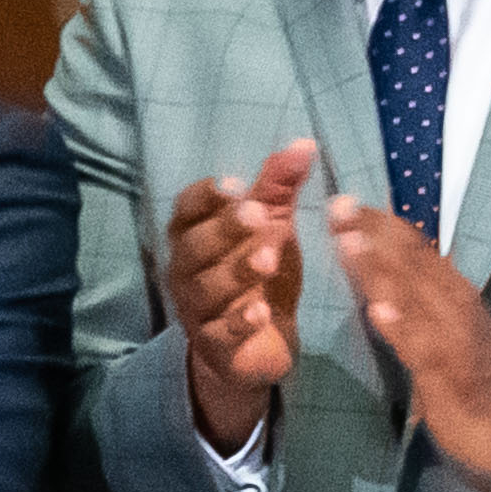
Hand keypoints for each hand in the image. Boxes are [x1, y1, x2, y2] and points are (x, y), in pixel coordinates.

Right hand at [166, 137, 317, 448]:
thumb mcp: (271, 229)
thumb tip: (304, 144)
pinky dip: (238, 322)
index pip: (186, 211)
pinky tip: (260, 312)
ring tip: (269, 259)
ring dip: (237, 272)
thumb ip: (280, 189)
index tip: (235, 183)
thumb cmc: (259, 278)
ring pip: (207, 288)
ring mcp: (198, 310)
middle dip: (226, 229)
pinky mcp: (216, 346)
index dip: (205, 197)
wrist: (258, 347)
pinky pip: (220, 333)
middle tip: (260, 214)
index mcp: (196, 236)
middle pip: (195, 246)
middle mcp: (188, 272)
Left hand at [323, 196, 490, 491]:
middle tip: (338, 203)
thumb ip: (422, 307)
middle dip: (375, 233)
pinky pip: (425, 350)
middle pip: (414, 264)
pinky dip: (403, 328)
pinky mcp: (452, 380)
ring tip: (347, 241)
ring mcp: (457, 343)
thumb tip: (389, 278)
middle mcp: (458, 312)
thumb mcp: (446, 338)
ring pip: (416, 298)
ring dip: (382, 269)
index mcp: (454, 300)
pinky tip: (377, 310)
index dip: (383, 226)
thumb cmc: (476, 386)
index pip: (416, 253)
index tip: (347, 201)